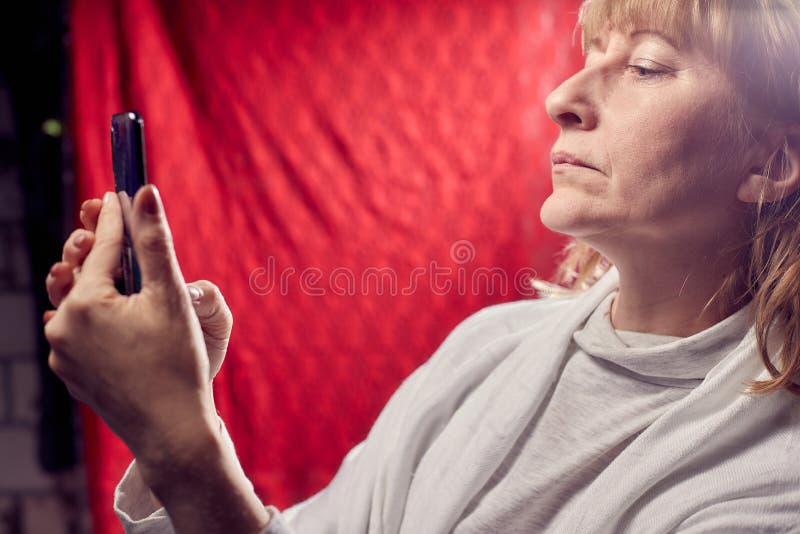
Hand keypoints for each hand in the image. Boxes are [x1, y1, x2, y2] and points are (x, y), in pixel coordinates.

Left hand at [44, 186, 215, 461]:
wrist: (172, 432)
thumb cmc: (178, 364)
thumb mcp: (171, 297)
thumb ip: (155, 241)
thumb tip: (144, 192)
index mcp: (85, 304)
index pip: (104, 247)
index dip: (116, 217)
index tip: (119, 192)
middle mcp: (62, 327)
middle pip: (84, 273)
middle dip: (100, 248)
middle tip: (110, 224)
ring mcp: (62, 354)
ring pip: (78, 302)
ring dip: (94, 282)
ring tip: (110, 268)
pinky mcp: (71, 374)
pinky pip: (77, 331)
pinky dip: (93, 315)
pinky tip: (110, 311)